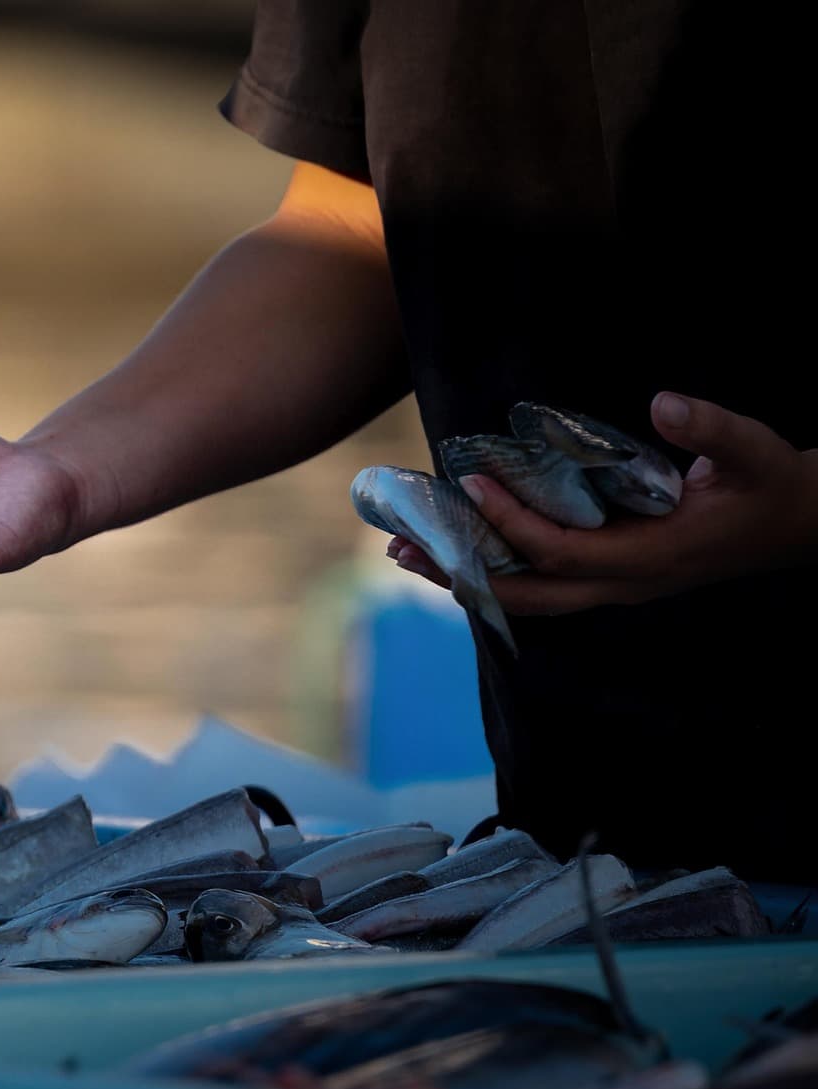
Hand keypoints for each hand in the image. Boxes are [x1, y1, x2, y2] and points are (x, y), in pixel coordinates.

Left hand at [387, 392, 817, 612]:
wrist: (797, 524)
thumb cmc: (773, 486)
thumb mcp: (757, 451)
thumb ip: (713, 429)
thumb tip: (664, 400)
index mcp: (651, 559)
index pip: (561, 551)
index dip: (512, 523)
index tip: (471, 483)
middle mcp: (625, 585)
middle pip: (525, 596)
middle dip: (460, 573)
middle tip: (400, 545)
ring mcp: (616, 588)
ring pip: (527, 599)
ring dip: (466, 577)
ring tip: (408, 551)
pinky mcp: (612, 578)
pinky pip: (541, 586)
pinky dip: (494, 571)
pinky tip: (458, 549)